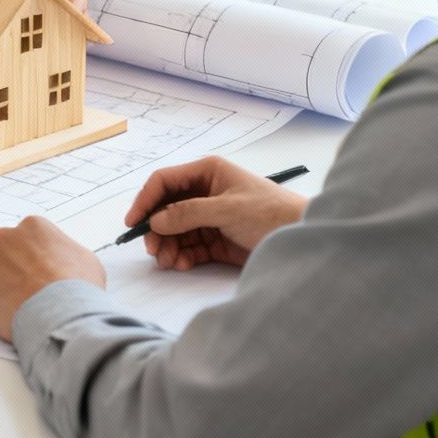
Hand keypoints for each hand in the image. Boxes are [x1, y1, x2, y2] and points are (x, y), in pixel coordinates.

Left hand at [0, 216, 103, 341]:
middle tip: (27, 288)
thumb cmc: (76, 288)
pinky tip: (5, 310)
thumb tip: (61, 258)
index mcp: (31, 226)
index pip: (28, 238)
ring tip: (18, 302)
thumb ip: (65, 251)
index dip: (35, 257)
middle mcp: (3, 238)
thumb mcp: (85, 259)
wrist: (58, 315)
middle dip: (12, 266)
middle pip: (4, 250)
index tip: (41, 272)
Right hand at [125, 156, 308, 270]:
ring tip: (168, 262)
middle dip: (157, 230)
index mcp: (207, 173)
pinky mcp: (217, 240)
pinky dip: (182, 256)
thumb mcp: (227, 209)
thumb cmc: (271, 213)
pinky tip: (181, 264)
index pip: (165, 182)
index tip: (134, 223)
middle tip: (153, 250)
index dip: (145, 200)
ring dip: (168, 246)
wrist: (304, 237)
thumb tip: (156, 221)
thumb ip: (188, 213)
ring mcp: (210, 217)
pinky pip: (189, 247)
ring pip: (175, 231)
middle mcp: (205, 192)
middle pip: (167, 209)